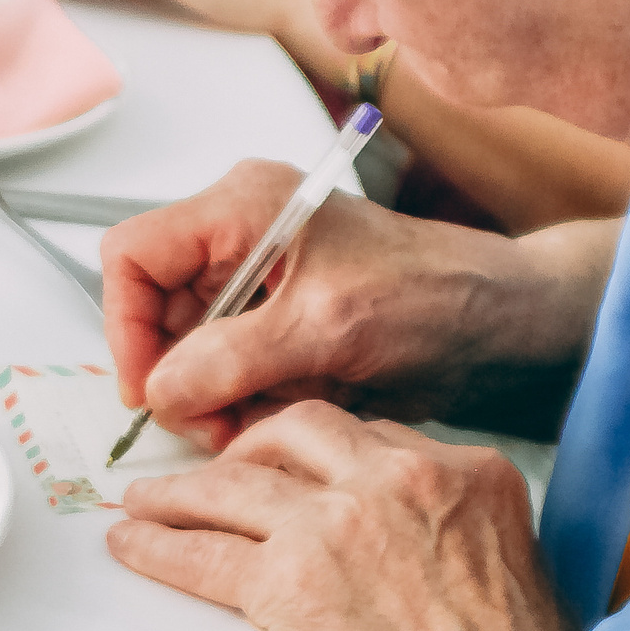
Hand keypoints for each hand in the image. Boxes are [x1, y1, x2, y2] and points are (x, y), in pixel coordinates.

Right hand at [102, 161, 554, 449]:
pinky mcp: (280, 328)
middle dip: (180, 375)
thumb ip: (233, 357)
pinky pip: (231, 374)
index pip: (134, 254)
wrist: (502, 328)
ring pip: (191, 354)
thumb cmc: (437, 294)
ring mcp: (260, 287)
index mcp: (243, 206)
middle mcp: (242, 240)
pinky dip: (246, 404)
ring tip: (258, 423)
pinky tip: (284, 414)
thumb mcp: (326, 327)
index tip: (149, 386)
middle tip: (209, 424)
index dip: (127, 323)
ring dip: (215, 399)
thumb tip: (162, 390)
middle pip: (157, 312)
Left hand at [110, 404, 572, 630]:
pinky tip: (131, 545)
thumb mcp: (522, 572)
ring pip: (234, 485)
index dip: (323, 454)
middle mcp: (401, 480)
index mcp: (469, 474)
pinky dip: (158, 548)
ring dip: (180, 492)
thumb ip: (470, 531)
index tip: (295, 471)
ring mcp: (339, 525)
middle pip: (299, 431)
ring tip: (146, 501)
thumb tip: (441, 539)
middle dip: (250, 448)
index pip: (374, 435)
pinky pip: (202, 554)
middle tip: (222, 473)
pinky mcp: (288, 582)